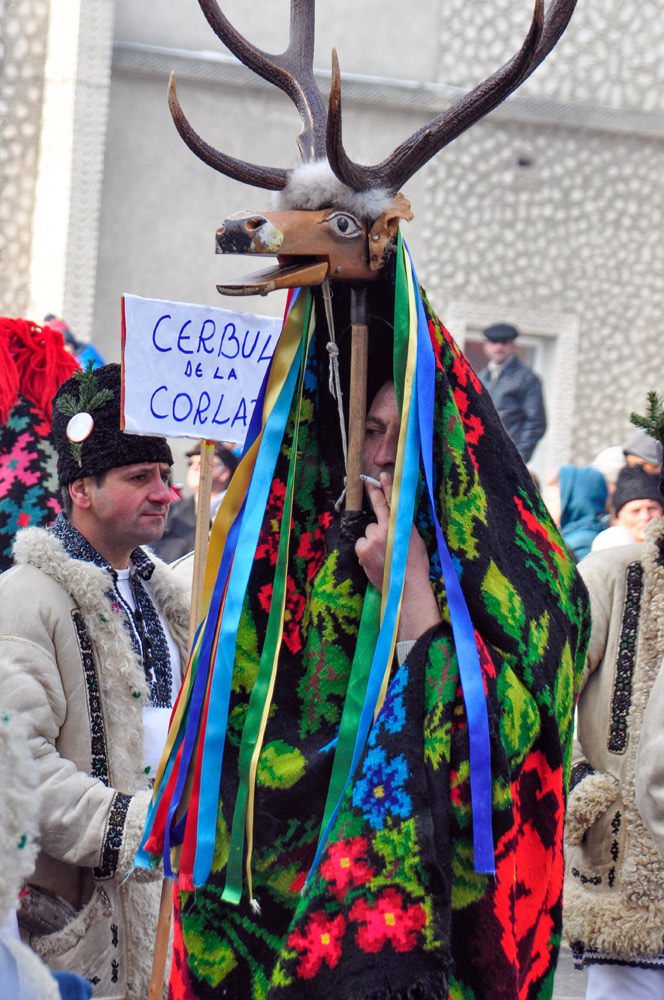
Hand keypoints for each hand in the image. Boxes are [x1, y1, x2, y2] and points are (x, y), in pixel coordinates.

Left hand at [355, 473, 440, 641]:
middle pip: (376, 518)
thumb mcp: (414, 540)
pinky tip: (375, 561)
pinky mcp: (363, 548)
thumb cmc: (415, 566)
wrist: (406, 587)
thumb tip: (394, 521)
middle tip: (372, 493)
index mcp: (400, 524)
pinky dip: (366, 552)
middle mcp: (386, 527)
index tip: (382, 475)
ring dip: (372, 542)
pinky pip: (362, 545)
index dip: (386, 486)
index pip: (391, 500)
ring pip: (368, 534)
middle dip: (378, 522)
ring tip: (383, 557)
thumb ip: (403, 528)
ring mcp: (373, 537)